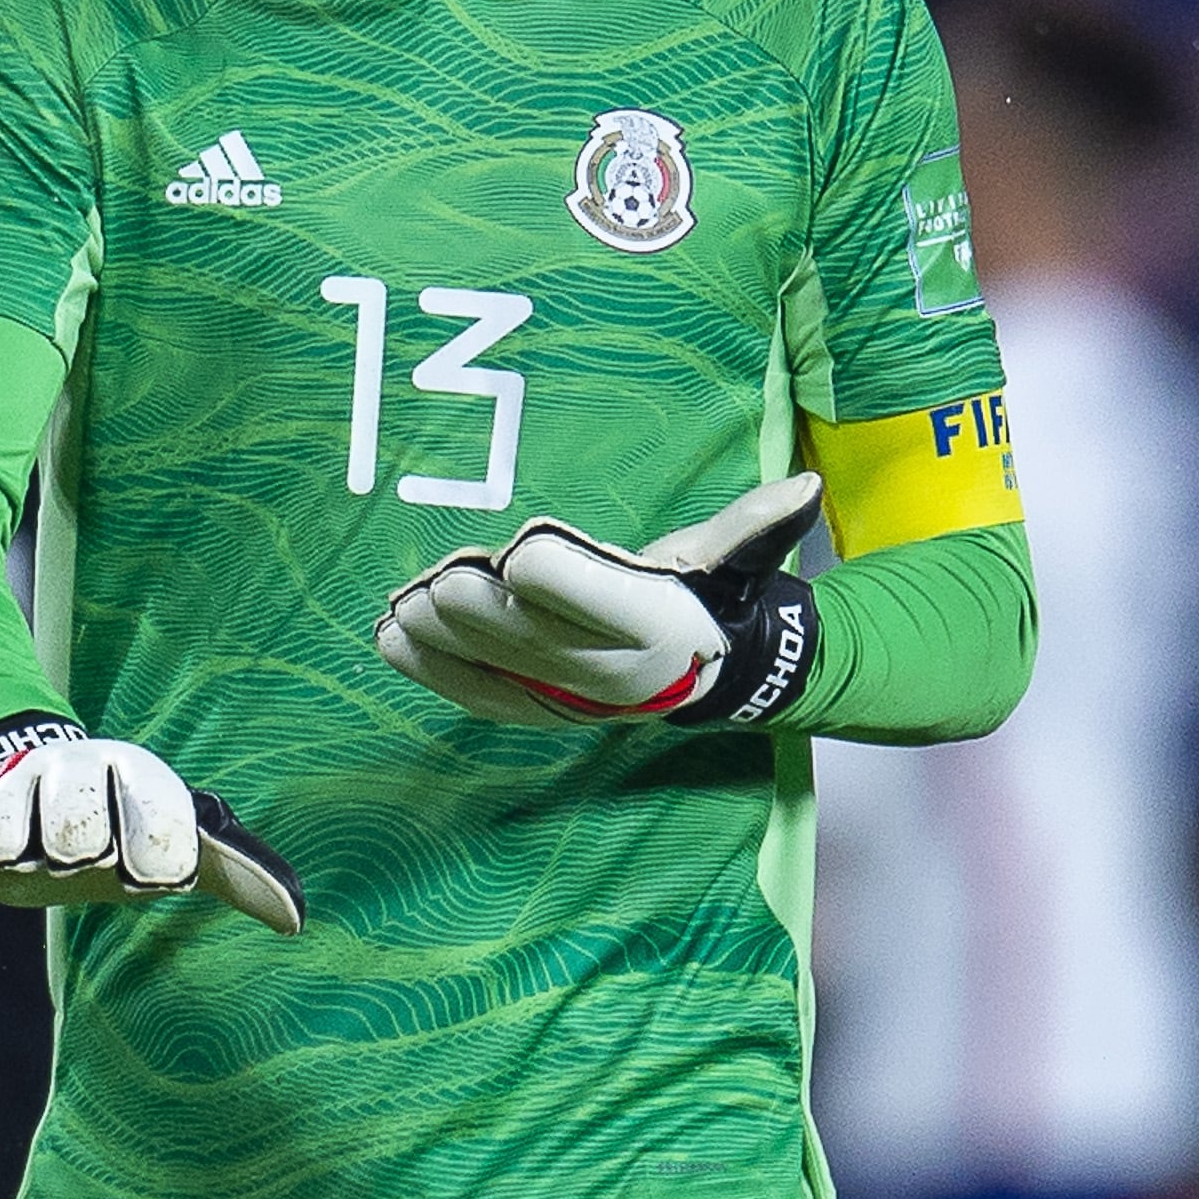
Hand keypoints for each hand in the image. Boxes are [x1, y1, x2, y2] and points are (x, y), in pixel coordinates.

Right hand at [0, 715, 304, 935]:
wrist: (36, 776)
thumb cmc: (125, 820)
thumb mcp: (180, 837)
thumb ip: (236, 871)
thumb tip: (295, 919)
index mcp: (134, 776)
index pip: (153, 811)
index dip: (157, 846)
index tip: (156, 875)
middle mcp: (72, 778)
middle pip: (74, 822)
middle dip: (76, 843)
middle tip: (76, 856)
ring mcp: (11, 795)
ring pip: (4, 828)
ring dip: (7, 847)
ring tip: (12, 857)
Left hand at [377, 473, 823, 727]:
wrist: (725, 677)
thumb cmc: (720, 597)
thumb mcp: (742, 555)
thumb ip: (759, 521)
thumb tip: (805, 487)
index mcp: (655, 623)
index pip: (590, 596)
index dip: (546, 566)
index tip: (525, 546)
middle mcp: (612, 670)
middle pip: (524, 635)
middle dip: (472, 604)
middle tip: (438, 577)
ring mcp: (573, 699)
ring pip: (492, 668)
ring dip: (439, 638)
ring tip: (402, 606)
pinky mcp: (544, 711)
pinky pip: (480, 696)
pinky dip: (432, 671)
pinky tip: (392, 638)